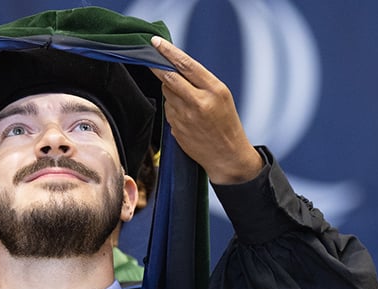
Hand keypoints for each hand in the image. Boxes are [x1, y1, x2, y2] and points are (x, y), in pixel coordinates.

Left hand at [148, 36, 264, 184]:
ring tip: (188, 102)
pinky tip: (187, 117)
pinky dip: (173, 108)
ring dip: (171, 91)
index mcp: (213, 90)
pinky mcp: (176, 129)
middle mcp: (198, 102)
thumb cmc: (227, 124)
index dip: (168, 52)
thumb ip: (201, 82)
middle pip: (169, 77)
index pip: (185, 65)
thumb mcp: (222, 96)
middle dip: (157, 67)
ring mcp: (185, 117)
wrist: (227, 156)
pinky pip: (168, 110)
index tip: (155, 43)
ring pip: (167, 94)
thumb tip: (175, 68)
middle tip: (150, 58)